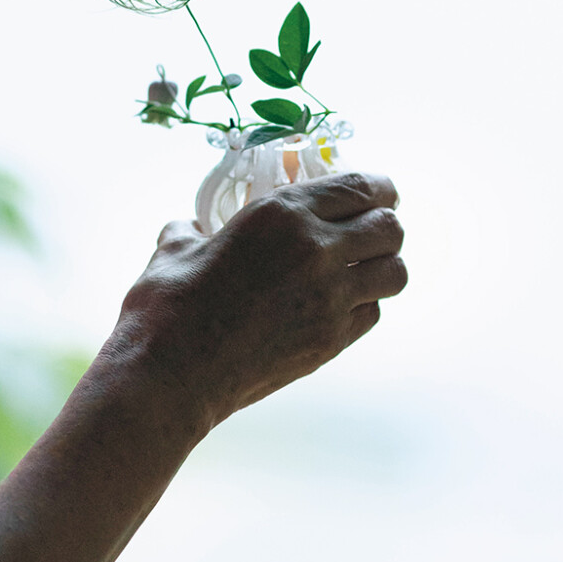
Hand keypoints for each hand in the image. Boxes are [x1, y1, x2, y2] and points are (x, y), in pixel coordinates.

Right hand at [116, 172, 405, 431]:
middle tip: (371, 231)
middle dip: (386, 225)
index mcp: (282, 213)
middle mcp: (316, 250)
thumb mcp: (176, 248)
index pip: (360, 186)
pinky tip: (339, 304)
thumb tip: (190, 228)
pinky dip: (364, 304)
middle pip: (391, 228)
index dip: (379, 188)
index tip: (381, 192)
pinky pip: (372, 313)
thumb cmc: (167, 306)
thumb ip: (193, 229)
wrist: (171, 375)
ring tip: (363, 269)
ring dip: (384, 266)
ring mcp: (330, 300)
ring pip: (395, 274)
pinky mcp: (330, 342)